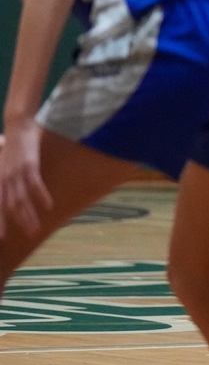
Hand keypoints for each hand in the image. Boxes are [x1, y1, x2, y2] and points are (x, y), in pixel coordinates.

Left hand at [0, 119, 50, 237]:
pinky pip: (35, 185)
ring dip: (26, 216)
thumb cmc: (12, 143)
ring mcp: (15, 173)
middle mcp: (2, 178)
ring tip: (34, 229)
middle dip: (5, 223)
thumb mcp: (2, 161)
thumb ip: (4, 174)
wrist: (18, 126)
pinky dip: (41, 196)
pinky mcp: (29, 166)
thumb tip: (6, 180)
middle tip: (6, 238)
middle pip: (3, 205)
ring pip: (19, 200)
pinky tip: (49, 206)